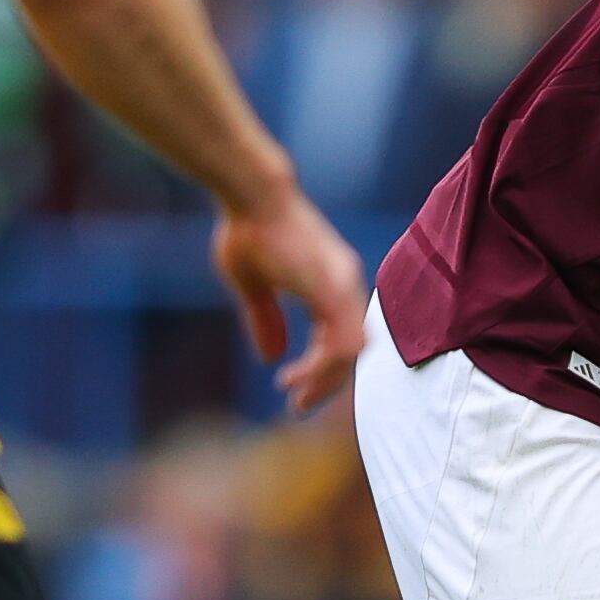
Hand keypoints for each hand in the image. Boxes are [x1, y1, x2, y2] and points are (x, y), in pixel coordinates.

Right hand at [212, 189, 371, 414]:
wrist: (250, 193)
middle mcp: (345, 286)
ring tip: (296, 396)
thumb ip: (265, 320)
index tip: (293, 389)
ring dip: (324, 380)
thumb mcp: (252, 285)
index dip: (321, 370)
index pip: (341, 341)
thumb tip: (271, 358)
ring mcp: (342, 286)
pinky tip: (295, 377)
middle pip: (352, 351)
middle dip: (326, 384)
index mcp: (331, 285)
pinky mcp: (332, 288)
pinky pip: (340, 342)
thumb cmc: (247, 229)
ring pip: (350, 352)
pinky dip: (321, 366)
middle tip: (299, 406)